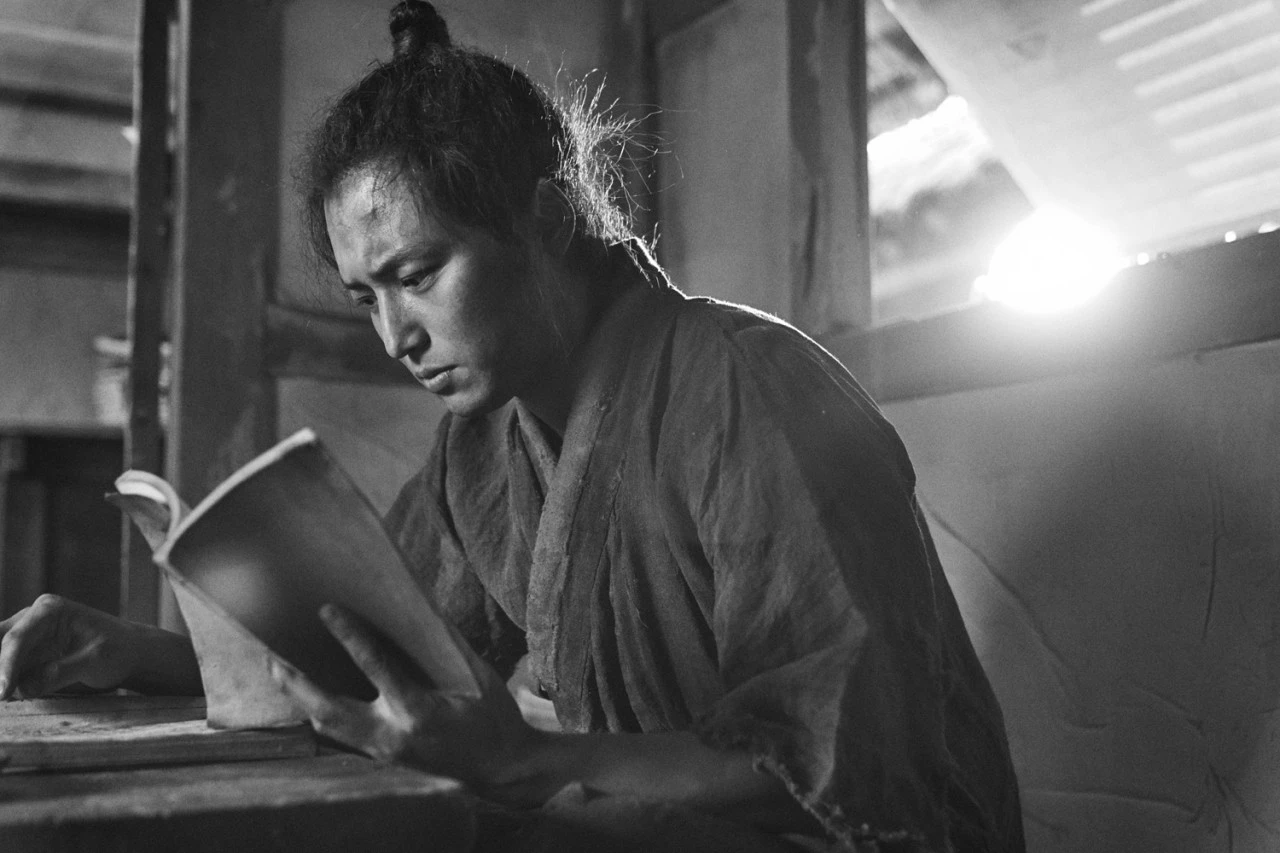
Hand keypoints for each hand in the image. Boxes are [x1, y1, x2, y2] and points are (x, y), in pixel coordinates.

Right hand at [0, 594, 142, 698]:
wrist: (129, 652)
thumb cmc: (117, 649)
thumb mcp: (96, 660)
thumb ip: (60, 672)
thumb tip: (23, 688)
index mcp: (49, 609)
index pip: (17, 639)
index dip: (6, 666)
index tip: (3, 693)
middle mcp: (30, 619)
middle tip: (1, 696)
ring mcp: (24, 638)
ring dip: (0, 676)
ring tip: (5, 697)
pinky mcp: (24, 657)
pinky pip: (4, 668)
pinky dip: (4, 681)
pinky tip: (8, 696)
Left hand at [271, 604, 533, 788]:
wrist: (501, 768)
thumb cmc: (493, 717)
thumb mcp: (476, 675)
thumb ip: (445, 644)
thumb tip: (416, 607)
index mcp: (419, 711)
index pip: (374, 667)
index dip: (349, 635)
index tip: (327, 610)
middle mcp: (394, 735)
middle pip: (329, 711)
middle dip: (298, 683)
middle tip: (272, 655)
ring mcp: (385, 752)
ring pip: (329, 728)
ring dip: (302, 699)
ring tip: (281, 670)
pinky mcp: (383, 758)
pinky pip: (342, 735)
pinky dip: (322, 713)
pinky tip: (311, 695)